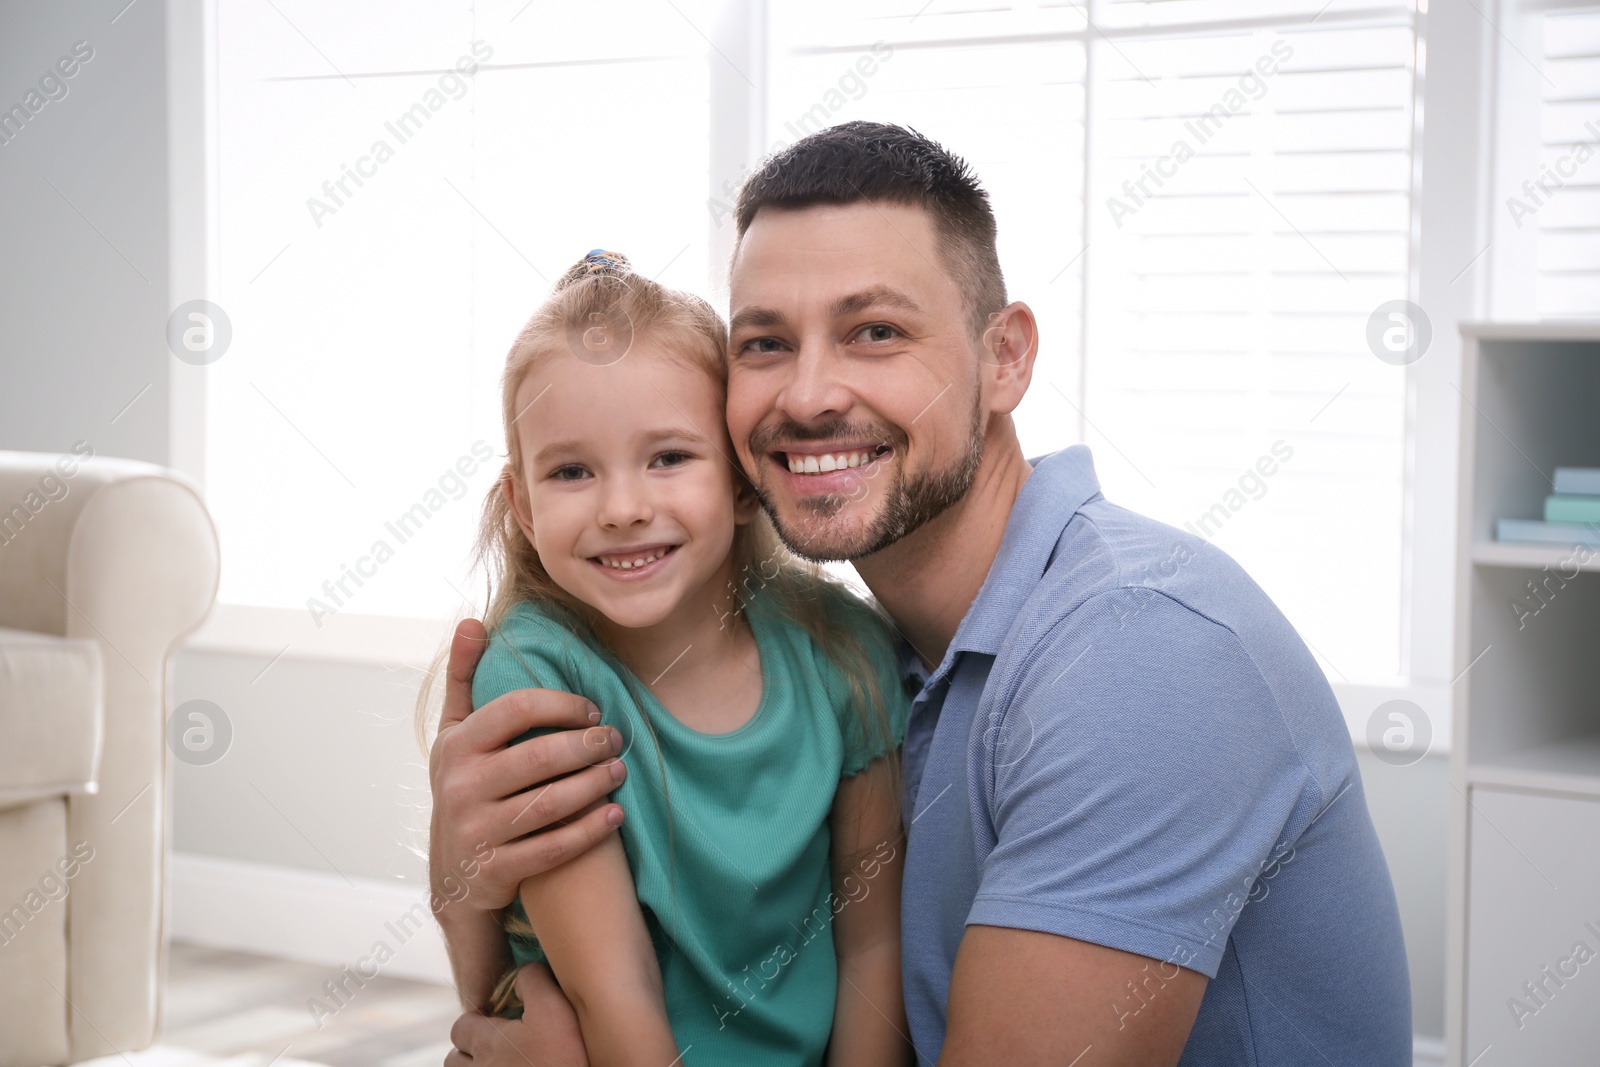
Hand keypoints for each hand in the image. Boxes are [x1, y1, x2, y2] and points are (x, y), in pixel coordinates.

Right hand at [429, 619, 627, 914]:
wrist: (453, 875)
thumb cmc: (465, 786)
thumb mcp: (454, 734)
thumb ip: (464, 678)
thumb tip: (471, 621)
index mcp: (456, 745)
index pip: (518, 708)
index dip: (564, 704)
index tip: (593, 708)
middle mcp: (461, 786)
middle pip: (542, 755)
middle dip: (590, 744)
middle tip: (617, 739)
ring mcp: (477, 831)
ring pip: (552, 802)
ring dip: (597, 784)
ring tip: (621, 770)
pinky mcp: (495, 870)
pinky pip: (554, 848)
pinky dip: (590, 830)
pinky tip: (616, 814)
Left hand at [444, 964, 588, 1066]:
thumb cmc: (565, 1057)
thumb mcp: (555, 1008)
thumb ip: (534, 980)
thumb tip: (523, 974)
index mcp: (486, 1043)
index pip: (460, 1026)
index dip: (477, 1021)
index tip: (499, 1022)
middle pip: (454, 1060)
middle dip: (469, 1051)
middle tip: (498, 1047)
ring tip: (502, 1064)